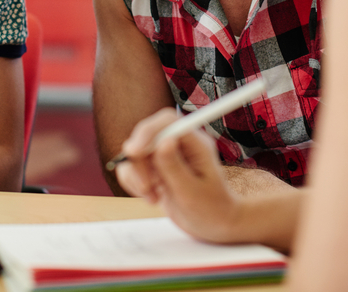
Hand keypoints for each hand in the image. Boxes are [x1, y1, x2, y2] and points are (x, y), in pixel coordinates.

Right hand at [115, 108, 242, 243]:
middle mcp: (179, 144)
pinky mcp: (155, 168)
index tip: (134, 152)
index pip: (166, 121)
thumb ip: (175, 167)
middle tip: (146, 186)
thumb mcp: (192, 192)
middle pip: (147, 135)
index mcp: (195, 143)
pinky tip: (152, 198)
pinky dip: (134, 184)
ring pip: (136, 153)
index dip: (147, 132)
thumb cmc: (212, 209)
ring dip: (137, 176)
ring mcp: (166, 155)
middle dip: (139, 160)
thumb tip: (163, 141)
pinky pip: (132, 168)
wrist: (215, 225)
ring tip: (154, 198)